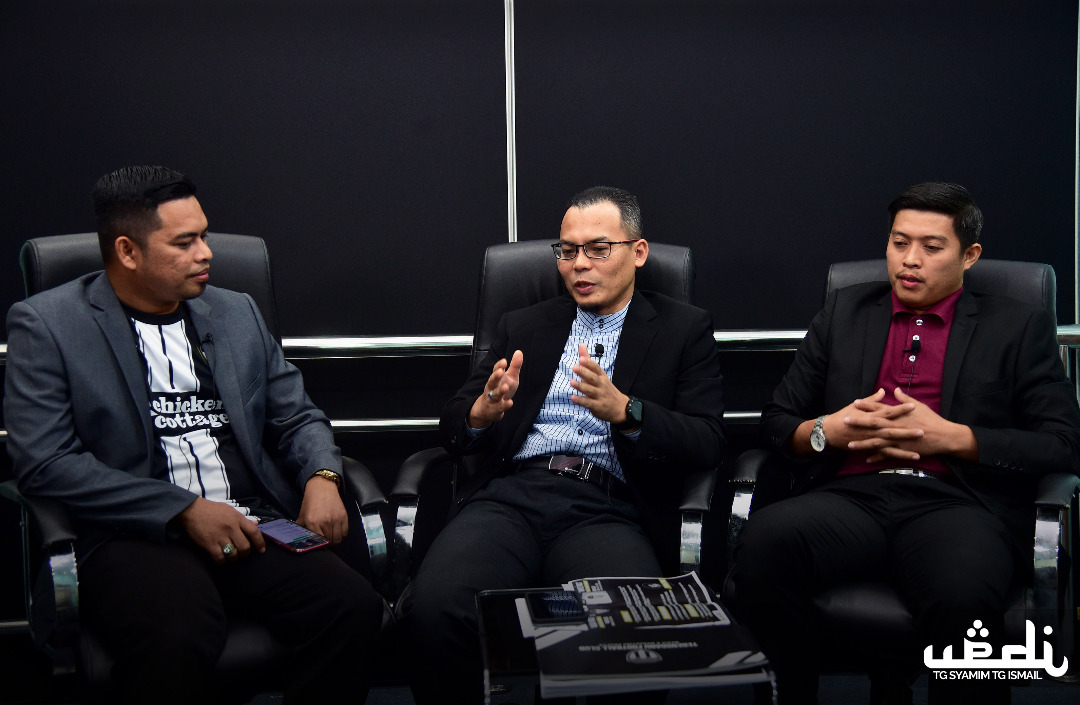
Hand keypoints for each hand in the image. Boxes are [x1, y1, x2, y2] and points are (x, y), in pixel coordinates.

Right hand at [176, 497, 265, 563]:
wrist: (192, 510)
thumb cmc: (212, 510)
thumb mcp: (230, 510)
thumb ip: (243, 519)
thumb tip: (256, 525)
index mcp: (237, 518)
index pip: (254, 532)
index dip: (260, 542)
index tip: (262, 550)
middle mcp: (231, 528)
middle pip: (245, 547)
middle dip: (246, 554)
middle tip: (243, 554)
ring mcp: (220, 536)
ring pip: (233, 554)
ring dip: (234, 558)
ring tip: (232, 556)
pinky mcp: (209, 544)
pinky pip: (220, 558)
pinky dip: (222, 561)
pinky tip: (221, 559)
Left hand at [296, 473, 347, 544]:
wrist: (322, 487)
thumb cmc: (311, 501)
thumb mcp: (302, 515)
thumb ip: (300, 528)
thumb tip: (298, 539)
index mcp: (312, 523)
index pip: (318, 542)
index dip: (320, 546)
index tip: (320, 546)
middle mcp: (324, 522)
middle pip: (329, 542)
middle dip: (328, 544)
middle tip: (326, 543)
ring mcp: (335, 519)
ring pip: (338, 539)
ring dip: (335, 541)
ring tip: (332, 539)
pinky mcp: (344, 516)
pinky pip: (345, 532)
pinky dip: (342, 535)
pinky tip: (337, 532)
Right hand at [467, 349, 523, 427]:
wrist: (487, 409)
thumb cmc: (500, 390)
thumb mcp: (510, 377)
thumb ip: (514, 366)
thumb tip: (519, 352)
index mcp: (496, 379)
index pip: (495, 370)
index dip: (499, 366)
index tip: (504, 361)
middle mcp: (492, 388)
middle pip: (492, 381)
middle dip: (495, 376)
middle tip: (500, 372)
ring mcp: (493, 399)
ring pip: (495, 394)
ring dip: (500, 391)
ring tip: (505, 387)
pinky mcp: (496, 409)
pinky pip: (499, 407)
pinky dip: (504, 405)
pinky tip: (510, 403)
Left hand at [570, 344, 629, 423]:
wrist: (620, 407)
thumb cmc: (606, 389)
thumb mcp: (599, 375)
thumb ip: (588, 361)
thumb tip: (581, 345)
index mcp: (602, 376)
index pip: (596, 368)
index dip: (589, 364)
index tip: (581, 359)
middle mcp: (601, 385)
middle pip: (593, 378)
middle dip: (584, 372)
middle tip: (574, 367)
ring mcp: (600, 396)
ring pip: (590, 390)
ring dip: (581, 386)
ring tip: (571, 382)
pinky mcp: (597, 406)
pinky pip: (588, 403)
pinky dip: (581, 400)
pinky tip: (573, 397)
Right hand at [794, 388, 916, 455]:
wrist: (830, 432)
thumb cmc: (843, 417)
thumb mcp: (856, 406)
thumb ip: (872, 400)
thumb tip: (883, 391)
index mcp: (870, 417)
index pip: (888, 412)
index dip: (900, 409)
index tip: (913, 405)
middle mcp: (872, 429)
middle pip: (893, 430)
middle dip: (907, 431)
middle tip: (922, 430)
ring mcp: (872, 440)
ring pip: (891, 444)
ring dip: (905, 447)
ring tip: (919, 449)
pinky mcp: (870, 448)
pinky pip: (886, 453)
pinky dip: (898, 456)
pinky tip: (911, 458)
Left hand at [846, 388, 976, 462]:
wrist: (943, 436)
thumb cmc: (931, 419)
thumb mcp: (918, 406)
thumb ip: (904, 399)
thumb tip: (894, 389)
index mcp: (898, 415)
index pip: (879, 408)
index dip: (866, 405)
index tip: (854, 402)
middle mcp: (895, 426)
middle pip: (873, 423)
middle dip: (858, 422)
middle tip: (845, 421)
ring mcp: (897, 439)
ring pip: (876, 441)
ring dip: (862, 443)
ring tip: (849, 445)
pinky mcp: (902, 450)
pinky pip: (886, 455)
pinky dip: (877, 457)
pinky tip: (866, 460)